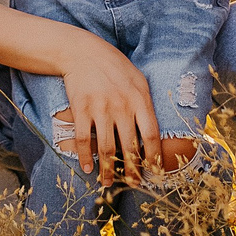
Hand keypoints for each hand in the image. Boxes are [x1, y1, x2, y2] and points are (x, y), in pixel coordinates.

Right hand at [55, 32, 160, 185]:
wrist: (83, 52)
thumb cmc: (113, 66)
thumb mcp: (138, 79)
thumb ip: (146, 103)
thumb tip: (153, 131)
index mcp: (140, 99)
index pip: (151, 135)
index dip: (153, 157)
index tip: (154, 171)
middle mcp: (122, 106)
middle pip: (129, 147)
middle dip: (132, 170)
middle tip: (133, 184)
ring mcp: (100, 108)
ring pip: (106, 148)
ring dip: (107, 170)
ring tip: (108, 183)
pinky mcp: (81, 109)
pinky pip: (83, 139)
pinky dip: (85, 157)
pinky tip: (87, 168)